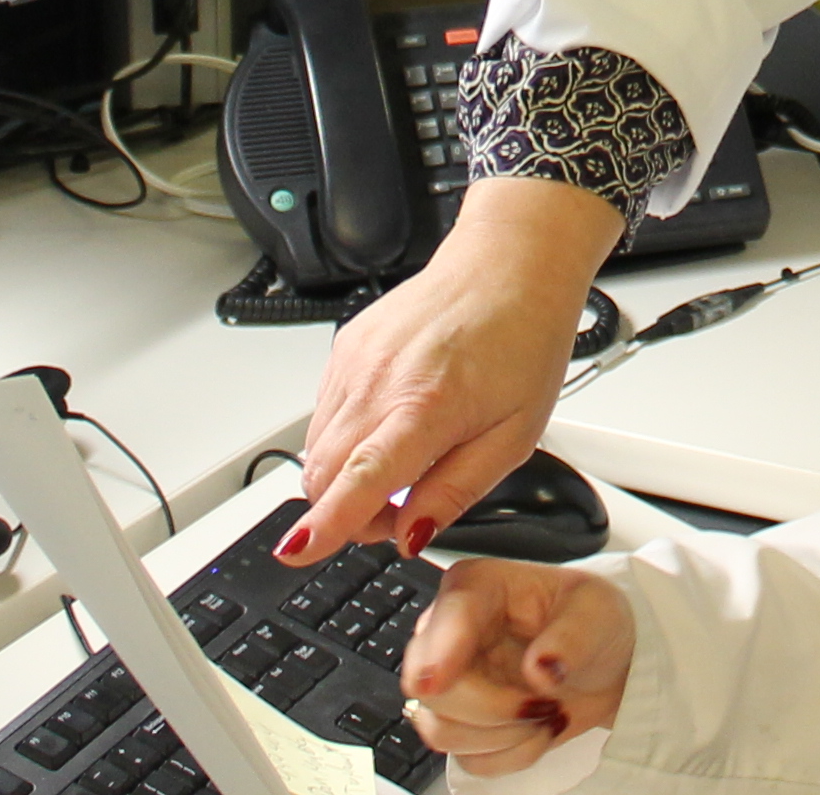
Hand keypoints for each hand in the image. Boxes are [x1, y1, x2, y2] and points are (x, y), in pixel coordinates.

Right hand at [285, 179, 624, 564]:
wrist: (508, 267)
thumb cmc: (523, 342)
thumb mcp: (513, 437)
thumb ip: (455, 492)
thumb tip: (409, 537)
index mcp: (426, 405)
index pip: (361, 478)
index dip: (326, 523)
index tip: (297, 552)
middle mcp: (379, 379)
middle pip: (325, 473)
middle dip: (346, 513)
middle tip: (398, 514)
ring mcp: (355, 360)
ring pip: (317, 447)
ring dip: (342, 478)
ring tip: (402, 468)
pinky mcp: (345, 346)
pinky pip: (323, 413)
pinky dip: (343, 440)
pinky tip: (389, 428)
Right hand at [401, 557, 632, 773]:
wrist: (606, 666)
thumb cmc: (592, 623)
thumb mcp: (596, 611)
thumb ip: (571, 636)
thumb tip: (541, 666)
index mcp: (477, 588)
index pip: (444, 622)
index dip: (438, 654)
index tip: (437, 683)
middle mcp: (451, 634)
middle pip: (433, 689)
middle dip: (493, 709)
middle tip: (543, 703)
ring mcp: (453, 683)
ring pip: (442, 730)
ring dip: (504, 736)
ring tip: (545, 714)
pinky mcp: (463, 725)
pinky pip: (468, 759)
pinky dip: (511, 755)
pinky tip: (537, 730)